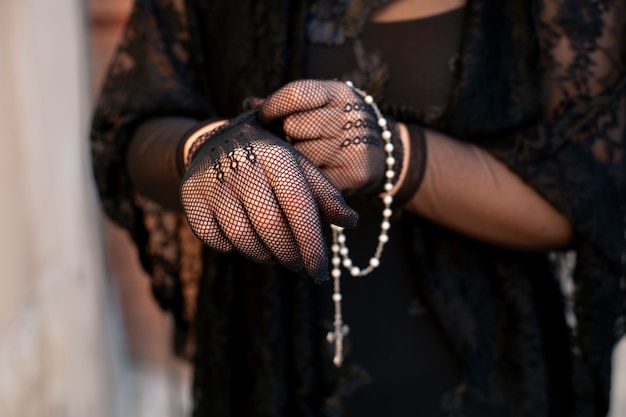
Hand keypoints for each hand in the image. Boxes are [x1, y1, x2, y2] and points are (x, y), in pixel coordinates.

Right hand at [180, 111, 357, 281]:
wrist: (218, 141)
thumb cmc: (270, 163)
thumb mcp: (301, 170)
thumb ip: (326, 196)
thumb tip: (351, 221)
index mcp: (276, 155)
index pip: (298, 207)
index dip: (312, 244)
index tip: (320, 273)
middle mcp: (242, 163)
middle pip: (269, 226)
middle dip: (288, 254)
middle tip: (297, 263)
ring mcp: (212, 178)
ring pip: (240, 237)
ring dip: (261, 254)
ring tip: (273, 253)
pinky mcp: (190, 194)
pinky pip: (211, 237)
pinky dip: (229, 246)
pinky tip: (242, 239)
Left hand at [257, 79, 403, 195]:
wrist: (386, 154)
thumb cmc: (340, 126)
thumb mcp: (322, 104)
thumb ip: (286, 104)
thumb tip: (248, 103)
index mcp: (340, 93)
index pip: (296, 94)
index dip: (272, 107)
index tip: (263, 118)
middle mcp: (350, 118)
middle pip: (294, 126)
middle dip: (284, 136)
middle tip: (286, 142)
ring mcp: (354, 147)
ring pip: (301, 156)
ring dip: (292, 161)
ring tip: (298, 160)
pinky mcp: (354, 175)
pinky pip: (312, 179)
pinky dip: (304, 180)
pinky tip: (307, 177)